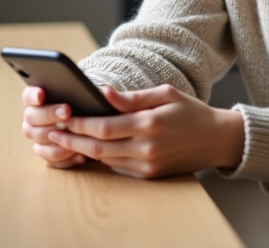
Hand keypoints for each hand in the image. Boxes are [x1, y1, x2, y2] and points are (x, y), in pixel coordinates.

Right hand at [21, 86, 85, 168]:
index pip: (28, 95)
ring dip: (57, 139)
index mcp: (35, 98)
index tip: (41, 94)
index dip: (33, 95)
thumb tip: (93, 88)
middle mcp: (32, 118)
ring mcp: (37, 137)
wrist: (90, 118)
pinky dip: (66, 158)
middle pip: (32, 118)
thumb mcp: (79, 90)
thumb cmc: (83, 100)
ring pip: (39, 141)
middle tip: (67, 111)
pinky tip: (80, 155)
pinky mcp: (47, 153)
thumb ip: (75, 87)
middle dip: (50, 114)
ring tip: (74, 135)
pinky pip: (51, 160)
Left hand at [48, 84, 245, 178]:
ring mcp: (147, 165)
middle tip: (52, 133)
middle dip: (72, 139)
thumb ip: (132, 97)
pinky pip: (117, 167)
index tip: (63, 116)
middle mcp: (146, 148)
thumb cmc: (191, 112)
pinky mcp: (149, 175)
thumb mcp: (165, 94)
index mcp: (149, 124)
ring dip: (82, 150)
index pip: (104, 126)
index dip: (79, 122)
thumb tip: (104, 92)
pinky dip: (102, 157)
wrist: (216, 139)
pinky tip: (90, 148)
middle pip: (98, 146)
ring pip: (104, 159)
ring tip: (64, 139)